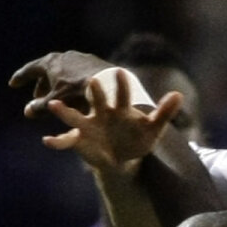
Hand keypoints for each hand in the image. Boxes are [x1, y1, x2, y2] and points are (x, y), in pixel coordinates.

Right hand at [9, 50, 111, 119]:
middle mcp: (62, 56)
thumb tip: (27, 112)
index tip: (13, 84)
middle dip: (41, 85)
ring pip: (62, 72)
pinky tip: (74, 93)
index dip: (21, 78)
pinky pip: (75, 73)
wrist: (108, 81)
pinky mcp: (92, 62)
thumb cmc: (79, 92)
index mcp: (50, 62)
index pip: (30, 70)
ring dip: (55, 85)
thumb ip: (40, 107)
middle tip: (37, 98)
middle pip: (46, 71)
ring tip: (56, 98)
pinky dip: (70, 83)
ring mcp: (78, 57)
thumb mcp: (56, 101)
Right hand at [41, 73, 181, 174]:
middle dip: (94, 92)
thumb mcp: (153, 129)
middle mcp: (100, 112)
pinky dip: (56, 141)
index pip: (121, 93)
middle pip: (96, 100)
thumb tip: (179, 94)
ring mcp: (88, 125)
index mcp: (119, 107)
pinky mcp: (79, 140)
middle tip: (92, 81)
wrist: (124, 155)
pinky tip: (47, 141)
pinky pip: (65, 141)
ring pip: (73, 116)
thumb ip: (164, 113)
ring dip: (62, 111)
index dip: (121, 85)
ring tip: (52, 104)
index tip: (120, 71)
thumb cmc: (137, 138)